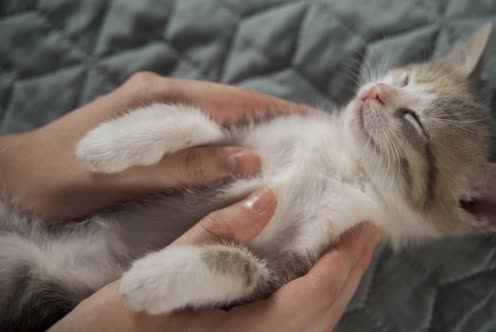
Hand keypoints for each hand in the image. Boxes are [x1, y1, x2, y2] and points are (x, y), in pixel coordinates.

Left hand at [0, 72, 313, 220]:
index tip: (313, 120)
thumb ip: (187, 166)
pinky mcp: (152, 126)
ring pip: (218, 116)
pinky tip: (244, 156)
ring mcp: (156, 108)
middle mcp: (161, 95)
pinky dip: (228, 141)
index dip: (275, 109)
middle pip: (230, 102)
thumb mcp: (126, 175)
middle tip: (311, 138)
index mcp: (157, 98)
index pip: (230, 99)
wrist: (17, 179)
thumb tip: (250, 159)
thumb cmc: (63, 177)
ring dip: (252, 130)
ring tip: (290, 147)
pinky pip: (202, 130)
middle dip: (272, 117)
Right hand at [49, 188, 382, 331]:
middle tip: (367, 229)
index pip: (313, 297)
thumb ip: (213, 239)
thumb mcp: (156, 280)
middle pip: (324, 313)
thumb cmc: (106, 331)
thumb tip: (266, 197)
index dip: (345, 258)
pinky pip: (296, 331)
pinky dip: (313, 301)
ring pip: (314, 326)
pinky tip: (308, 278)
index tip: (366, 222)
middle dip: (350, 270)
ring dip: (335, 286)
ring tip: (345, 248)